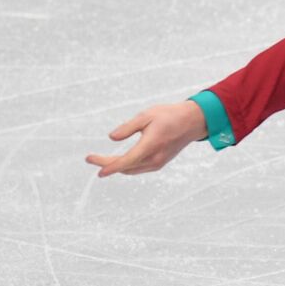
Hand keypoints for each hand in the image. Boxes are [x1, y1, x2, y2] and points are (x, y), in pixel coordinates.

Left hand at [85, 101, 208, 177]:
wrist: (193, 122)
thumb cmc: (170, 116)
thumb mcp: (146, 116)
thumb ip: (128, 128)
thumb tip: (112, 138)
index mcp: (151, 145)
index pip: (126, 161)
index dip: (109, 166)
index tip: (96, 168)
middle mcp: (155, 158)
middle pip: (126, 167)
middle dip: (108, 165)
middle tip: (91, 158)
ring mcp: (159, 162)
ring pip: (132, 170)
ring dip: (117, 167)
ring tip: (102, 160)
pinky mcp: (161, 162)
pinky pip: (140, 168)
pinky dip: (128, 166)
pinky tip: (121, 161)